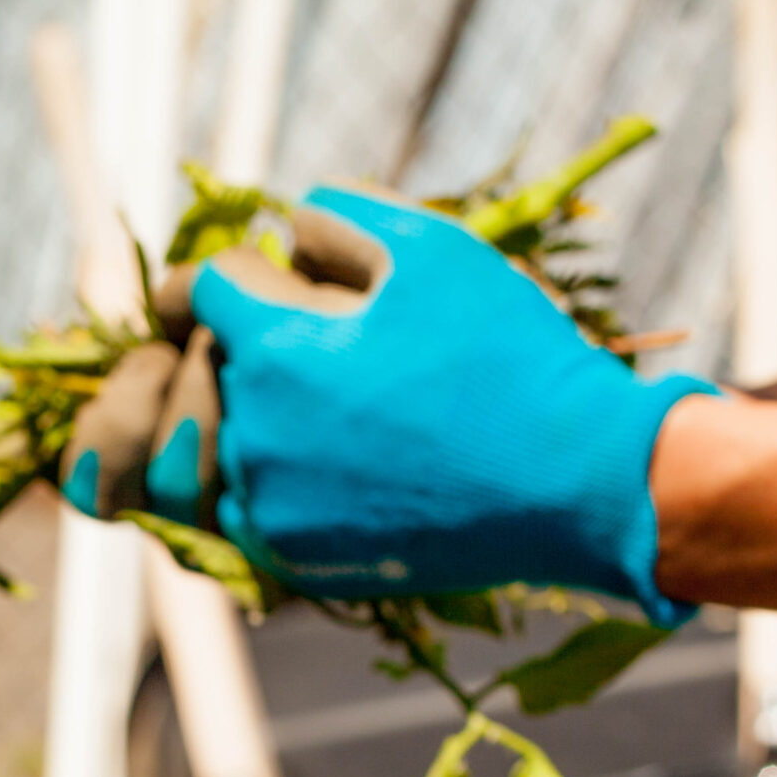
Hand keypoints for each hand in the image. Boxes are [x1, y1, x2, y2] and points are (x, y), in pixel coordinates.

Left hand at [59, 186, 714, 622]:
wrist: (577, 481)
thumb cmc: (512, 355)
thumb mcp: (434, 249)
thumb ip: (338, 217)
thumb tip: (287, 229)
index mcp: (277, 347)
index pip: (200, 289)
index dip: (228, 272)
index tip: (246, 276)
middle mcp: (256, 433)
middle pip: (216, 366)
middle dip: (258, 343)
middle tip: (332, 342)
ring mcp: (272, 505)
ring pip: (226, 441)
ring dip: (263, 416)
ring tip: (340, 406)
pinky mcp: (296, 559)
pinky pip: (245, 510)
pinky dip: (274, 481)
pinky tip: (336, 464)